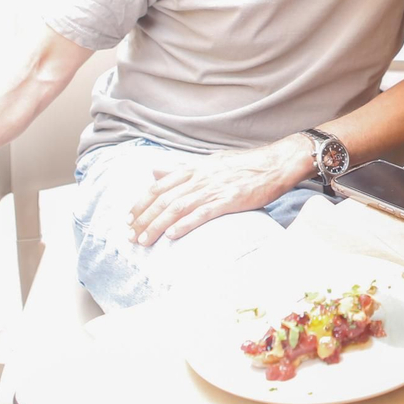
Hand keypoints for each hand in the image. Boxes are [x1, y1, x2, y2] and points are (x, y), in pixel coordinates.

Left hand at [129, 139, 310, 244]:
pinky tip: (172, 235)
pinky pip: (202, 213)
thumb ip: (180, 169)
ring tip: (144, 241)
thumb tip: (154, 172)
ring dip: (157, 225)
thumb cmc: (244, 165)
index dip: (140, 203)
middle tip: (130, 236)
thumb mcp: (209, 162)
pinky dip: (184, 225)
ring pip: (177, 208)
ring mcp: (213, 188)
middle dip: (143, 218)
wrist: (275, 163)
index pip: (158, 186)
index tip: (128, 218)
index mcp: (194, 168)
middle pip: (163, 199)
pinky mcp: (229, 200)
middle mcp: (199, 177)